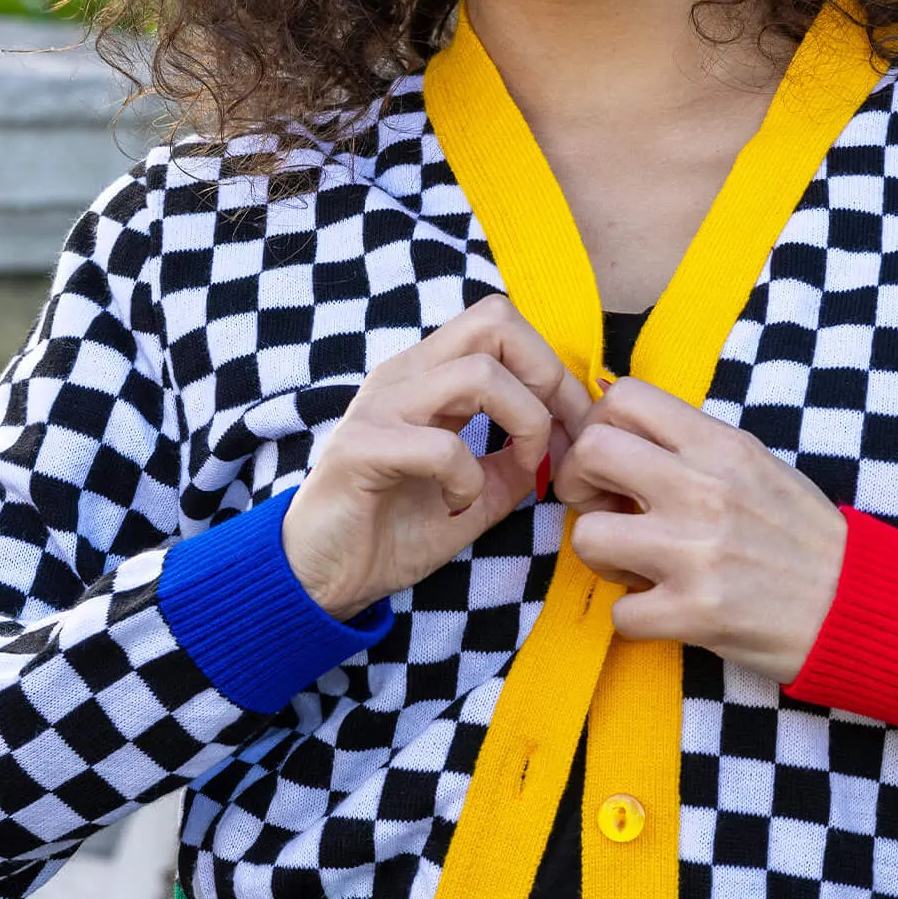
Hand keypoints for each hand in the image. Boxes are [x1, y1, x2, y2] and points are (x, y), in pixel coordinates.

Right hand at [282, 296, 590, 620]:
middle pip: (495, 320)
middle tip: (556, 437)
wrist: (319, 578)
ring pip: (478, 373)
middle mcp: (404, 376)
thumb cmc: (390, 532)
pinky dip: (470, 477)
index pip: (502, 325)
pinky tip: (460, 502)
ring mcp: (380, 407)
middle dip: (547, 376)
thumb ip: (514, 466)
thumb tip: (563, 446)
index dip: (555, 369)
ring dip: (523, 423)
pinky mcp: (362, 448)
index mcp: (428, 376)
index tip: (579, 428)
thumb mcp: (474, 495)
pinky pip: (441, 445)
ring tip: (521, 469)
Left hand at [555, 379, 844, 682]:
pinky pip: (619, 613)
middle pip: (590, 452)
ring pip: (587, 537)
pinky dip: (636, 618)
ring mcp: (696, 552)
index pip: (622, 397)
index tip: (612, 461)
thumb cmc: (803, 536)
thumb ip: (693, 446)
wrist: (859, 604)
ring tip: (637, 566)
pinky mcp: (695, 612)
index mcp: (721, 446)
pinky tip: (666, 610)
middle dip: (580, 485)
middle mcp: (704, 489)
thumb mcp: (757, 466)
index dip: (598, 426)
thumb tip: (621, 429)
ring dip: (602, 557)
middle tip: (606, 510)